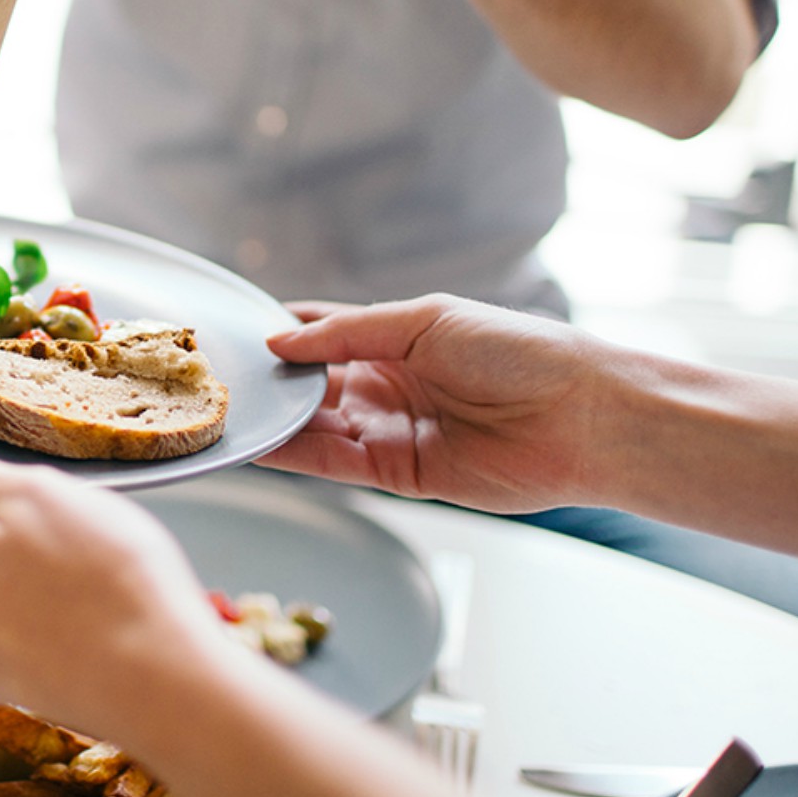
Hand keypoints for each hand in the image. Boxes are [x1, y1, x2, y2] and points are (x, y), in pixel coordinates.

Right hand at [259, 294, 610, 513]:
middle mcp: (388, 384)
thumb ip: (348, 333)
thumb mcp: (425, 321)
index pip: (322, 332)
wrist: (580, 417)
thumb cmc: (518, 352)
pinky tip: (261, 443)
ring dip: (276, 421)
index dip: (281, 333)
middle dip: (270, 381)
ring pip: (316, 426)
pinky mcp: (399, 475)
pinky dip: (297, 454)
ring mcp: (391, 430)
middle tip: (217, 378)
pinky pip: (335, 463)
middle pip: (312, 384)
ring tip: (228, 412)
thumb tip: (280, 343)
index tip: (234, 333)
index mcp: (397, 338)